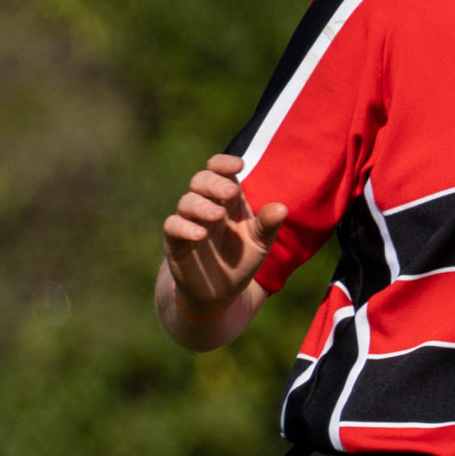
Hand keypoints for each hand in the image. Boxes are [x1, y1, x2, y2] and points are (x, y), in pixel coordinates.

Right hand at [163, 154, 286, 318]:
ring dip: (202, 205)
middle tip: (230, 191)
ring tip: (217, 215)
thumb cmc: (240, 261)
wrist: (220, 292)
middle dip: (214, 182)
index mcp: (228, 200)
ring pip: (187, 201)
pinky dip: (185, 227)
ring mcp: (188, 222)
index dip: (224, 164)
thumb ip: (268, 225)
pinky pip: (173, 226)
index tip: (239, 165)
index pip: (220, 171)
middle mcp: (206, 205)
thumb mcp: (260, 243)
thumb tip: (282, 208)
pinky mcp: (175, 240)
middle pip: (201, 180)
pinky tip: (200, 235)